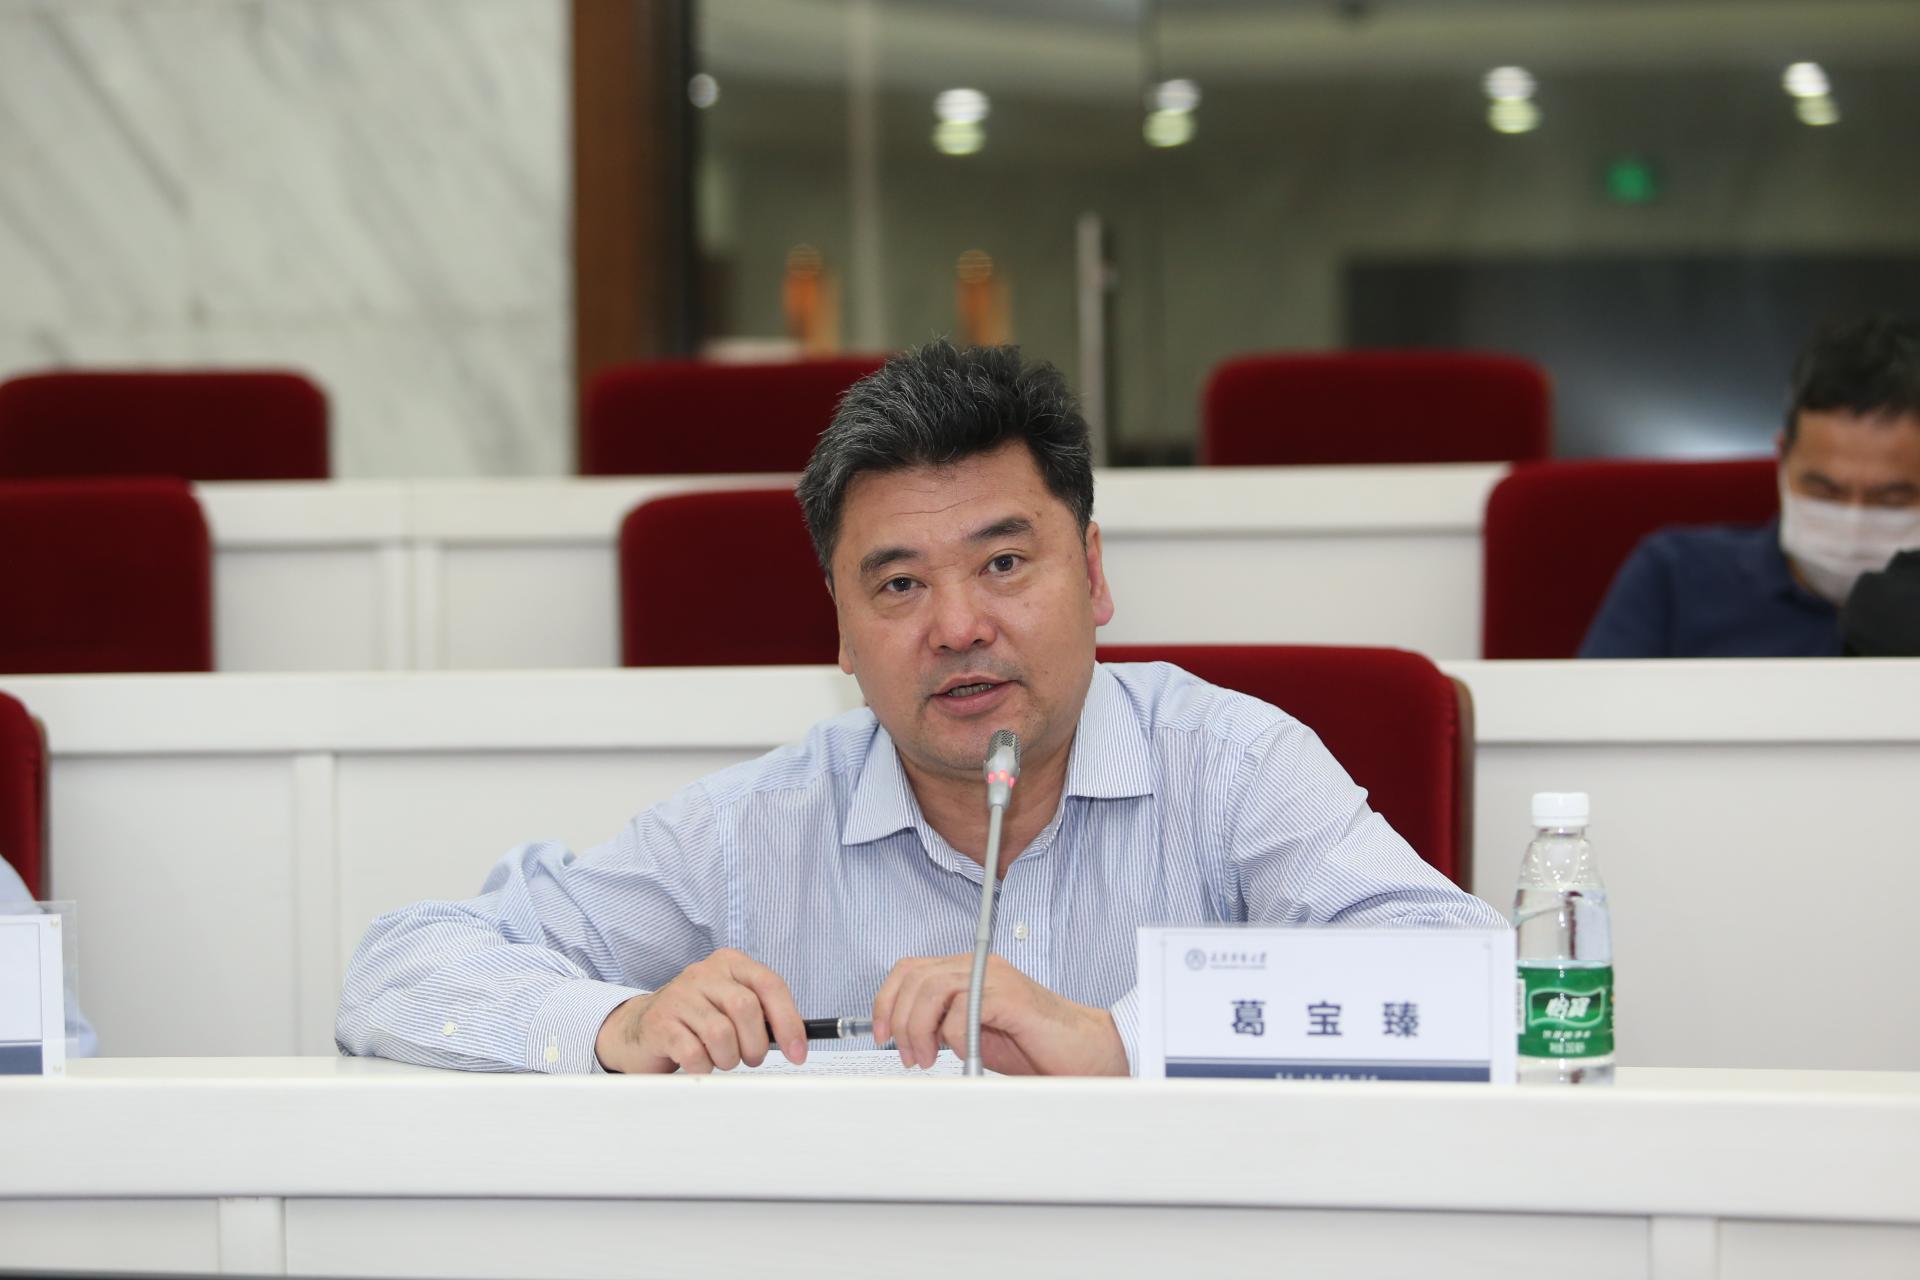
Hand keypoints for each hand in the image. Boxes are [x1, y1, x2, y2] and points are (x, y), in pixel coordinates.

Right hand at [594, 948, 807, 1073]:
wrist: (641, 1027)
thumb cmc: (698, 1019)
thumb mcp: (731, 1005)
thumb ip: (763, 1013)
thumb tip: (797, 1040)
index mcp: (729, 963)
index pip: (770, 985)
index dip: (789, 1022)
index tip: (798, 1052)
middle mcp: (704, 973)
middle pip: (746, 1009)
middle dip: (755, 1045)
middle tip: (750, 1057)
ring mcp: (679, 996)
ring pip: (721, 1034)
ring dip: (729, 1058)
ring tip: (721, 1058)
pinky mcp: (660, 1023)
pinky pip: (695, 1054)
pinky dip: (704, 1067)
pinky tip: (699, 1062)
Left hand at [870, 954, 1127, 1075]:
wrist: (1087, 1053)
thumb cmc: (1037, 1046)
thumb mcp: (976, 1035)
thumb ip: (943, 1027)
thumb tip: (906, 1037)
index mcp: (969, 971)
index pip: (911, 969)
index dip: (886, 999)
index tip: (880, 1033)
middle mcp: (980, 967)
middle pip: (914, 976)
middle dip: (897, 1019)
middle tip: (906, 1054)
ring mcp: (995, 978)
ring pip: (932, 989)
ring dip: (918, 1029)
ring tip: (925, 1058)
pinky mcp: (1011, 997)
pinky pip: (962, 1011)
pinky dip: (953, 1038)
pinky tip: (965, 1054)